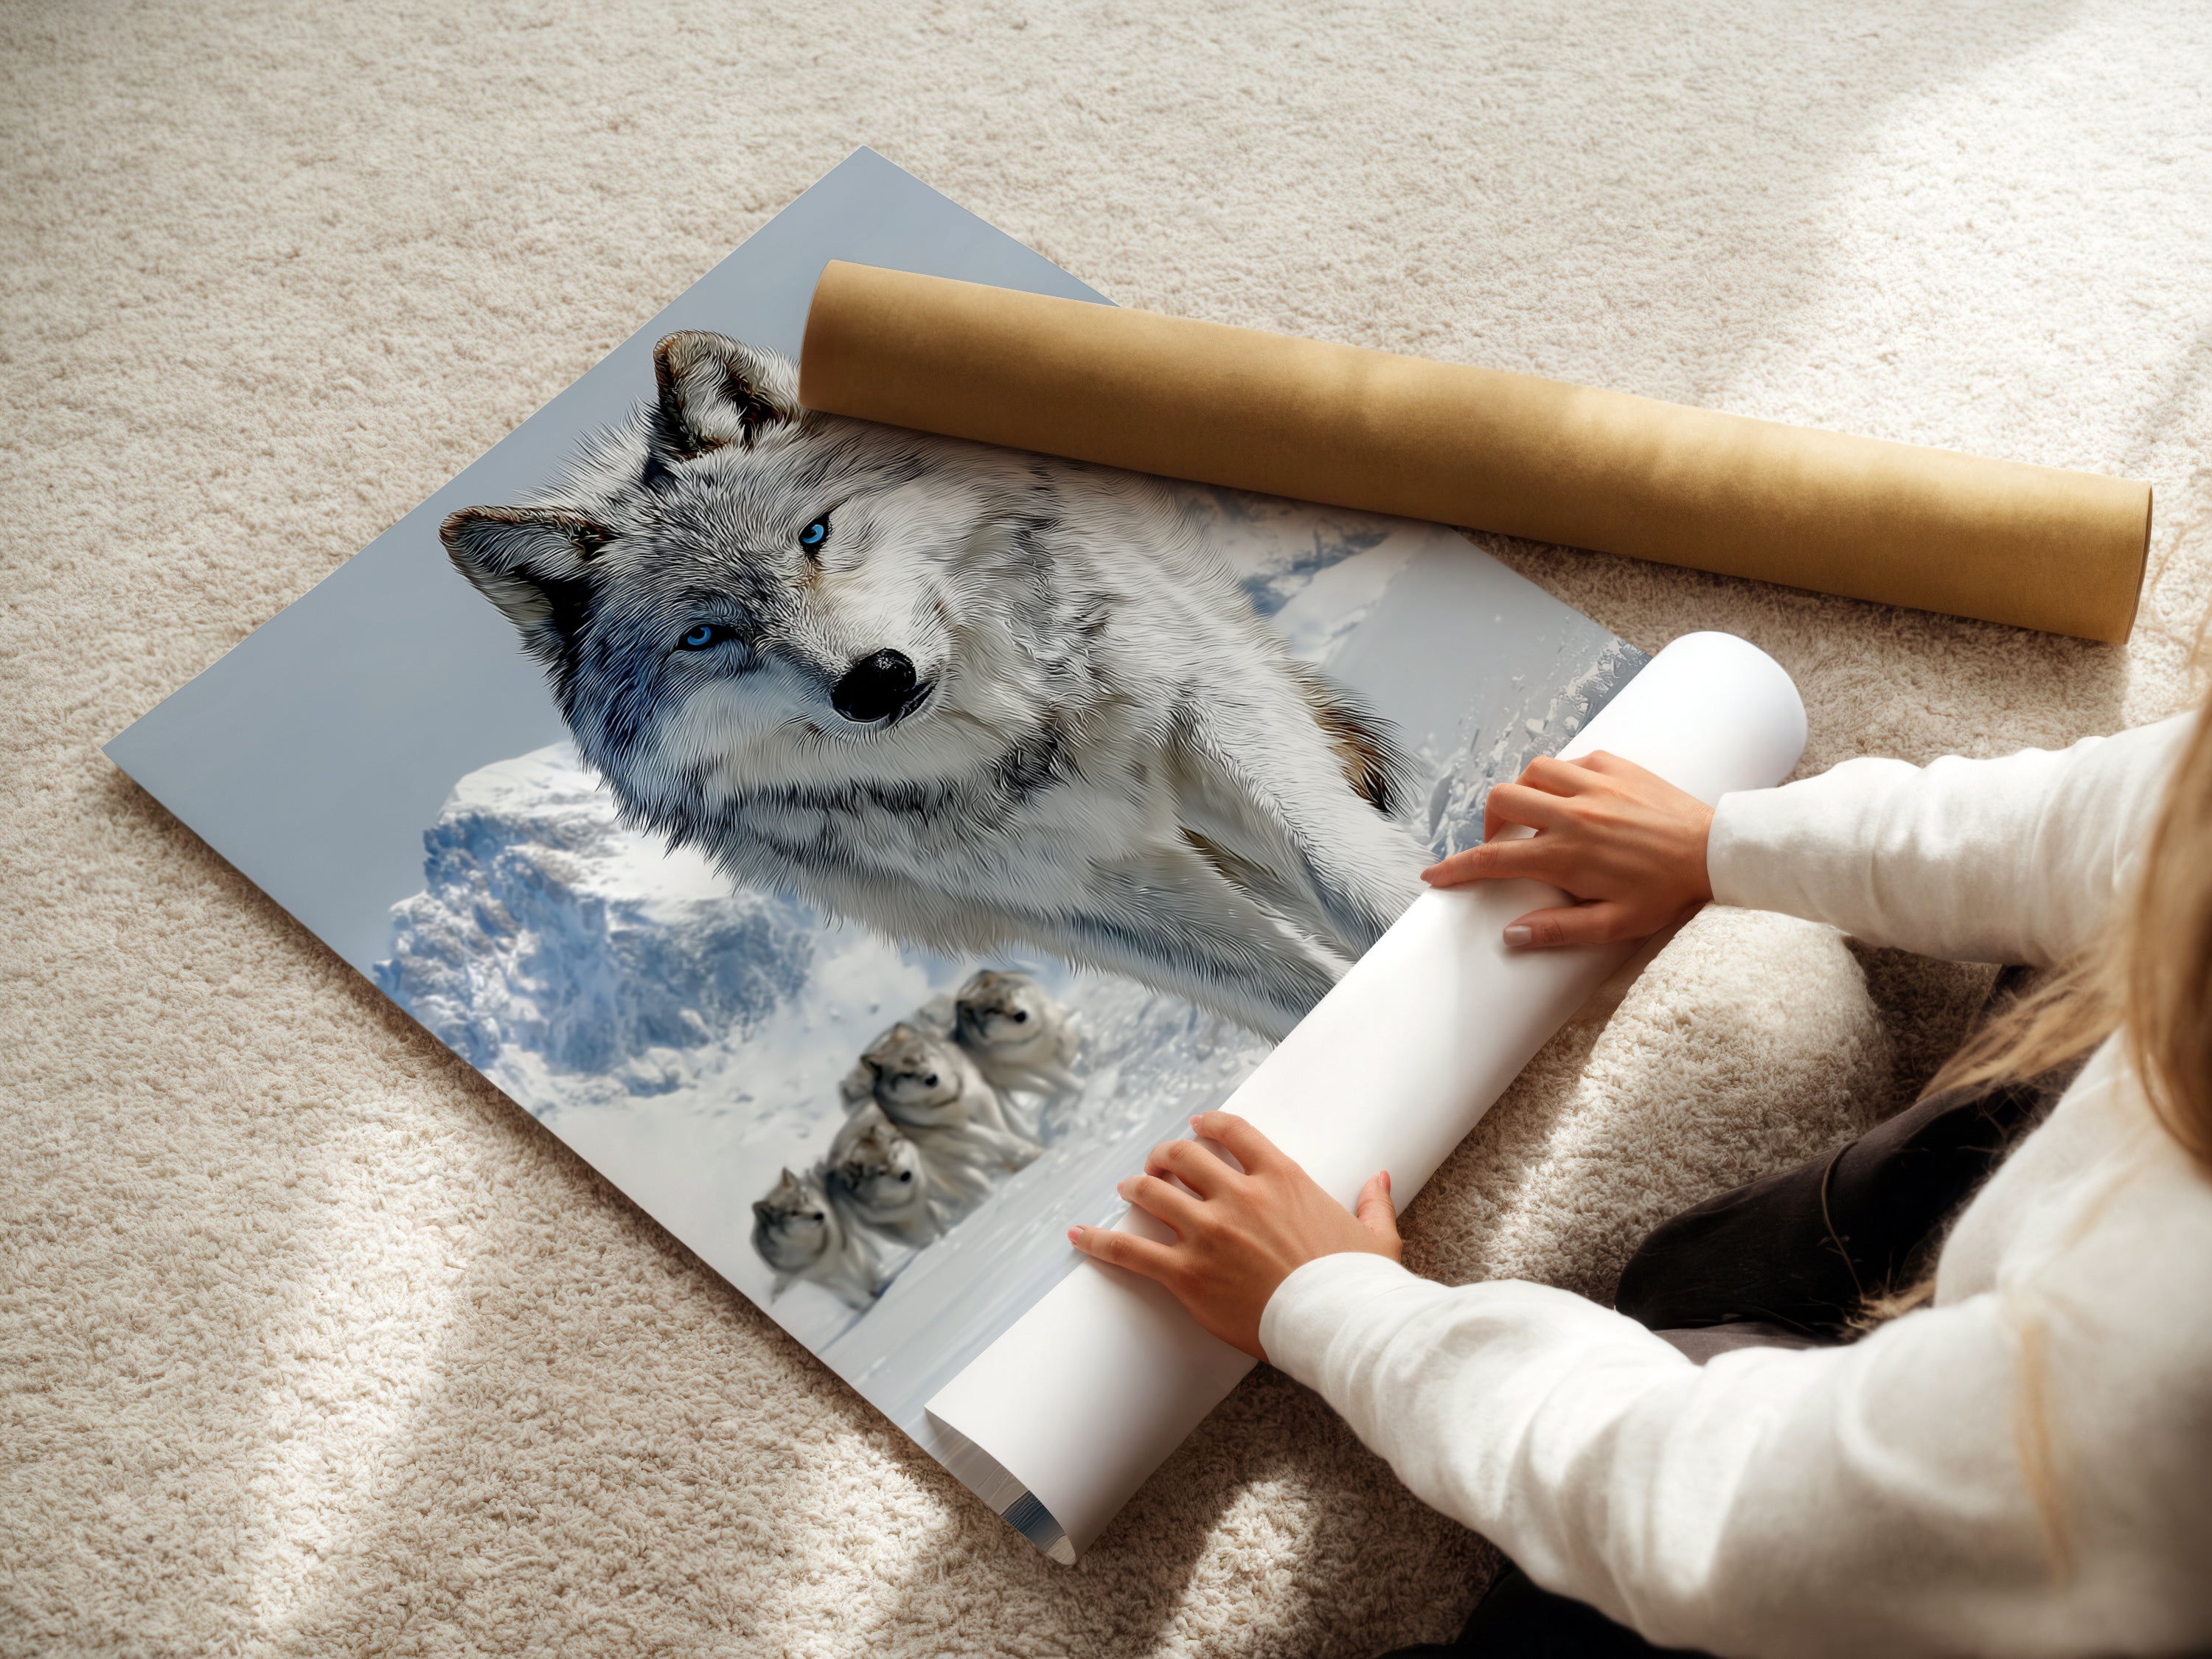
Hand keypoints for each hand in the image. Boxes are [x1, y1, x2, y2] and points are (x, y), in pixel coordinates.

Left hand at [1067, 1110, 1399, 1360]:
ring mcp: (1209, 1233)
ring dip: (1135, 1187)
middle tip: (1157, 1163)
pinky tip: (1078, 1234)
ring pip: (1152, 1193)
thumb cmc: (1358, 1284)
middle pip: (1183, 1157)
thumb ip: (1372, 1202)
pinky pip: (1131, 1250)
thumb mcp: (1375, 1236)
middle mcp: (1239, 1196)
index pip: (1233, 1132)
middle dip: (1164, 1155)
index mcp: (1282, 1178)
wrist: (1339, 1325)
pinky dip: (1100, 1240)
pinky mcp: (1187, 1273)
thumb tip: (1379, 1178)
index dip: (1208, 1125)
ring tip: (1127, 1189)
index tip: (1196, 1126)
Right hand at [1420, 751, 1713, 948]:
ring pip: (1532, 772)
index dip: (1456, 868)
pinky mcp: (1616, 765)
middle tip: (1503, 844)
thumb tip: (1511, 935)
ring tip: (1536, 816)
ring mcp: (1594, 784)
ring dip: (1524, 793)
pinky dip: (1561, 777)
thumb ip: (1559, 930)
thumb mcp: (1615, 925)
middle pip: (1502, 800)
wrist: (1716, 851)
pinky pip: (1571, 761)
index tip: (1434, 876)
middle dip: (1489, 822)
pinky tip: (1574, 797)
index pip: (1493, 859)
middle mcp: (1572, 813)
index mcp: (1566, 855)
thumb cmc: (1667, 892)